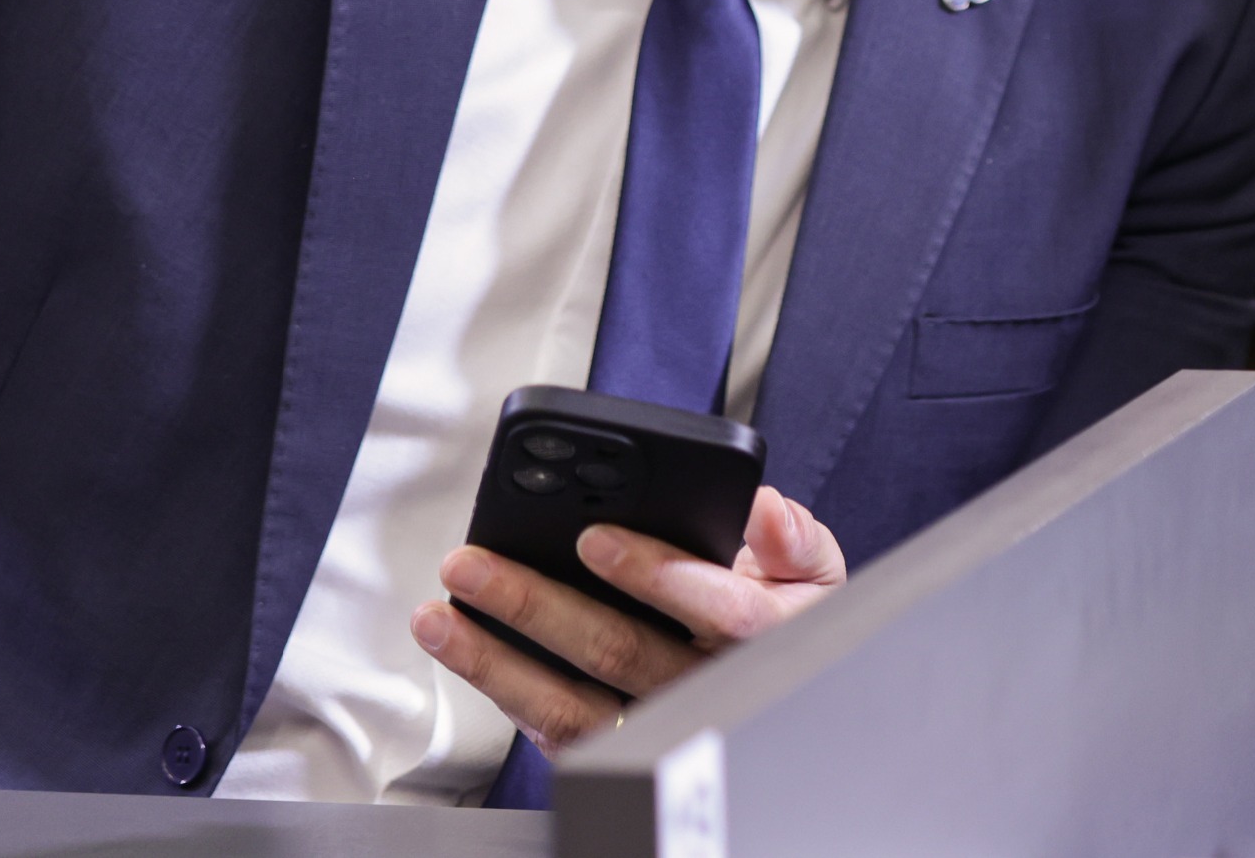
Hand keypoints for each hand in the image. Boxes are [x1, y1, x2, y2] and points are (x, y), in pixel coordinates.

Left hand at [411, 484, 846, 753]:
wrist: (775, 685)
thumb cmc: (784, 612)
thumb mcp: (815, 571)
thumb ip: (794, 538)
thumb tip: (766, 511)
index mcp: (760, 633)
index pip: (715, 609)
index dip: (656, 575)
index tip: (593, 539)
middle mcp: (701, 686)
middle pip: (618, 651)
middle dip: (537, 605)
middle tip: (474, 564)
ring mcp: (651, 721)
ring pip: (571, 702)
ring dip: (495, 658)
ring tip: (439, 616)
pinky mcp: (612, 743)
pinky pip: (554, 729)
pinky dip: (502, 690)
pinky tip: (465, 653)